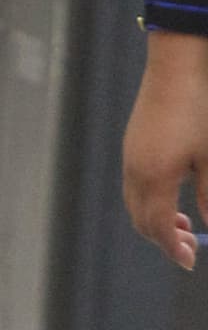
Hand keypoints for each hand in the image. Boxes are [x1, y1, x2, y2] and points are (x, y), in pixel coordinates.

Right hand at [122, 30, 207, 269]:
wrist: (176, 68)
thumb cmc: (199, 109)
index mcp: (156, 177)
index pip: (160, 227)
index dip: (174, 248)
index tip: (189, 261)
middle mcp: (136, 172)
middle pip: (143, 222)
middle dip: (164, 239)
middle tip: (190, 247)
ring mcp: (130, 160)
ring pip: (135, 206)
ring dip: (155, 222)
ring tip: (184, 224)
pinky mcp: (131, 149)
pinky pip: (134, 189)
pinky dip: (150, 203)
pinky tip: (172, 197)